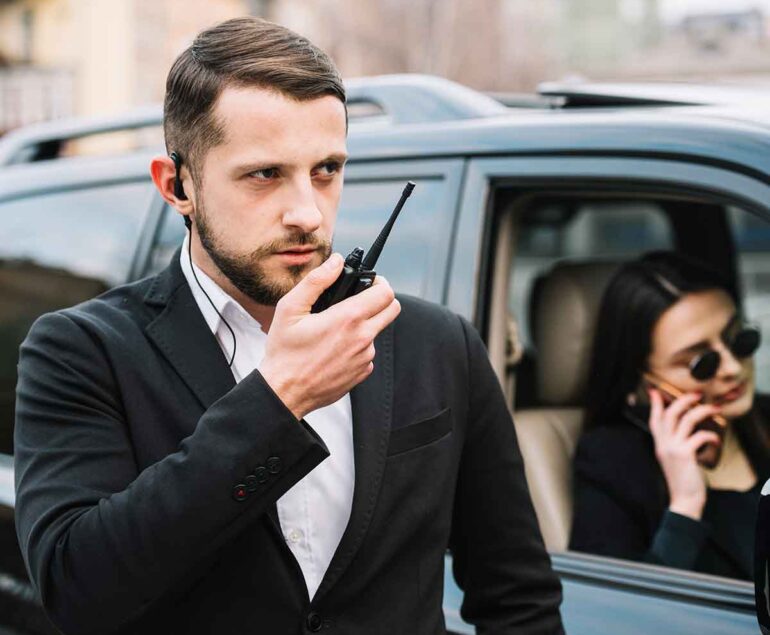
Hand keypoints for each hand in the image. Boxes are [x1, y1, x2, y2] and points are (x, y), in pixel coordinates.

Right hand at [258, 253, 400, 419]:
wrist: (285, 391)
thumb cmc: (285, 351)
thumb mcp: (291, 308)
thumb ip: (317, 280)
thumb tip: (336, 262)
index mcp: (348, 319)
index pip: (385, 293)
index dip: (379, 282)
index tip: (368, 282)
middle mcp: (363, 338)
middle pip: (392, 309)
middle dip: (380, 299)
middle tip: (360, 299)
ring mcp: (365, 357)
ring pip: (377, 331)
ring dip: (364, 324)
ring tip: (336, 328)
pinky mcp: (362, 372)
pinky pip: (368, 351)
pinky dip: (357, 345)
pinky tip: (334, 348)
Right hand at [648, 389, 721, 519]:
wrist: (684, 500)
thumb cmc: (682, 480)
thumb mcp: (673, 459)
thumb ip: (674, 444)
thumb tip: (687, 430)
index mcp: (659, 444)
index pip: (654, 418)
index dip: (655, 403)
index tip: (656, 391)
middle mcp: (663, 444)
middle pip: (670, 413)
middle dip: (684, 400)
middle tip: (697, 394)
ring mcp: (673, 448)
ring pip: (685, 419)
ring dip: (701, 411)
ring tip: (713, 408)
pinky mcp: (685, 454)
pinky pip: (699, 435)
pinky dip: (710, 435)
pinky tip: (715, 440)